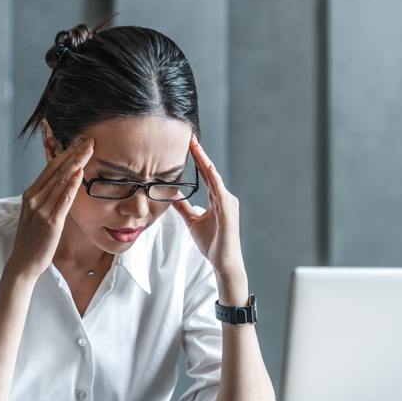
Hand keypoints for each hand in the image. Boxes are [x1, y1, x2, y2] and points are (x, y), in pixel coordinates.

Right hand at [7, 137, 93, 280]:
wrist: (23, 263)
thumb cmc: (33, 239)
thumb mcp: (37, 213)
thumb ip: (48, 198)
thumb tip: (64, 184)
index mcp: (30, 194)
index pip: (50, 168)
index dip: (66, 153)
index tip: (80, 141)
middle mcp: (33, 199)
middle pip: (56, 170)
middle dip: (74, 152)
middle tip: (89, 138)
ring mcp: (41, 210)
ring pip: (60, 181)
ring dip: (76, 163)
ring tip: (90, 149)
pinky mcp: (50, 223)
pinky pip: (63, 200)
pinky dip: (72, 185)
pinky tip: (80, 173)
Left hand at [172, 136, 247, 303]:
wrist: (224, 263)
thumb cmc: (213, 243)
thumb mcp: (193, 222)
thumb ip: (184, 208)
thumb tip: (172, 196)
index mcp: (217, 199)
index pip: (205, 175)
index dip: (197, 159)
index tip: (188, 145)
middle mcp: (224, 198)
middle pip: (210, 172)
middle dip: (200, 155)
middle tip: (190, 137)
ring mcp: (228, 204)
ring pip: (214, 178)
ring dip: (205, 162)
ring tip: (196, 147)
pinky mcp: (228, 212)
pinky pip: (219, 192)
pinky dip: (213, 179)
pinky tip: (207, 168)